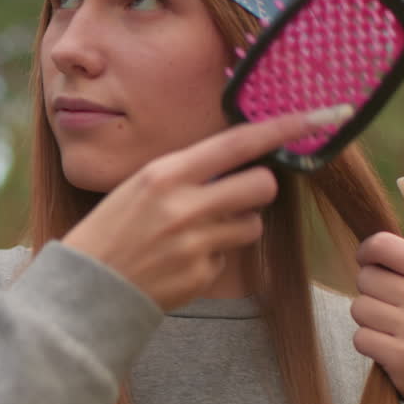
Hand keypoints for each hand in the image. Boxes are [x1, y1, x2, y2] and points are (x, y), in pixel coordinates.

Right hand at [63, 107, 351, 311]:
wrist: (86, 287)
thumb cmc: (113, 228)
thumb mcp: (140, 186)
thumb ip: (188, 172)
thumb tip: (238, 160)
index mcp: (166, 174)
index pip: (238, 143)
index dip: (282, 128)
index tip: (318, 116)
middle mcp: (184, 206)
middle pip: (262, 185)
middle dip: (259, 187)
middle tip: (240, 192)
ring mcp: (196, 244)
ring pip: (252, 224)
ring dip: (237, 223)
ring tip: (199, 230)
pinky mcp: (202, 275)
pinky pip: (228, 256)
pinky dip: (212, 255)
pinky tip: (181, 260)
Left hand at [350, 177, 403, 400]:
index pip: (382, 244)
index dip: (369, 253)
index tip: (374, 264)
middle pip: (365, 278)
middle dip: (371, 292)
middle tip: (393, 307)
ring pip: (358, 308)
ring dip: (369, 320)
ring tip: (394, 329)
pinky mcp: (401, 359)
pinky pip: (359, 337)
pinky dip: (369, 344)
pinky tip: (391, 349)